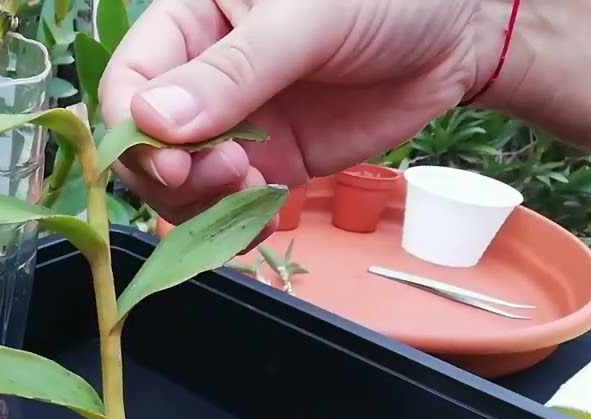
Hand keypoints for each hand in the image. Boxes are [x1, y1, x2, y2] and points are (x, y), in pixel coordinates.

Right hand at [99, 0, 504, 224]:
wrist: (462, 34)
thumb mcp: (307, 19)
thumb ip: (233, 71)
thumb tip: (154, 121)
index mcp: (190, 20)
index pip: (128, 79)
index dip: (132, 127)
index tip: (172, 159)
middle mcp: (199, 76)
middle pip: (143, 143)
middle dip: (171, 173)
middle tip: (224, 177)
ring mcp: (232, 126)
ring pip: (177, 184)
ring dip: (199, 204)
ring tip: (252, 188)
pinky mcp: (266, 165)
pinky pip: (225, 208)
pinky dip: (231, 227)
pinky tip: (259, 219)